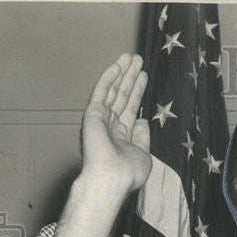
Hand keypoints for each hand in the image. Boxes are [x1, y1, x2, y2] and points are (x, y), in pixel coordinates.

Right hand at [41, 54, 151, 236]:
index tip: (144, 77)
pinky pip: (102, 91)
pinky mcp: (93, 114)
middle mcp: (110, 126)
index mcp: (122, 137)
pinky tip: (117, 65)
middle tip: (138, 59)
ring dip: (122, 72)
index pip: (130, 109)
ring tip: (132, 56)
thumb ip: (142, 137)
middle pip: (122, 96)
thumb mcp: (143, 155)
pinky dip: (110, 77)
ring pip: (113, 90)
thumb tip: (141, 120)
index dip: (137, 92)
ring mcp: (101, 119)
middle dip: (130, 78)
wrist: (112, 180)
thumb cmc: (129, 173)